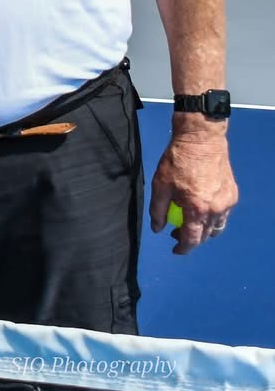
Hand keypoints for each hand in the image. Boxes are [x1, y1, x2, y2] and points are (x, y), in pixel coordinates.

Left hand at [149, 133, 237, 254]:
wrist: (201, 140)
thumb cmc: (177, 161)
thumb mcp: (160, 185)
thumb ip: (158, 210)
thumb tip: (158, 229)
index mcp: (197, 209)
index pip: (192, 239)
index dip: (183, 248)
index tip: (175, 250)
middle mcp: (216, 209)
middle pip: (206, 235)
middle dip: (192, 238)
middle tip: (176, 232)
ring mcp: (227, 202)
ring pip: (217, 226)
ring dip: (204, 229)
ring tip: (189, 222)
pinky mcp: (232, 194)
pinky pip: (224, 214)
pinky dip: (213, 216)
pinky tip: (200, 208)